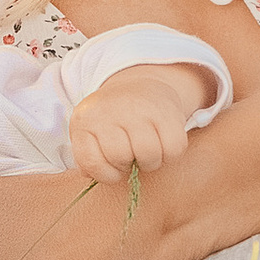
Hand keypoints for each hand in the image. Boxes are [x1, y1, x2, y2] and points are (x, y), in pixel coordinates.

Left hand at [67, 60, 213, 184]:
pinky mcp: (167, 110)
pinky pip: (174, 148)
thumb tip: (90, 174)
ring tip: (146, 153)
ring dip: (150, 162)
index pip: (92, 161)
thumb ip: (85, 158)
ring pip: (148, 153)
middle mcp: (110, 109)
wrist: (139, 85)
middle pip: (120, 157)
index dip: (105, 174)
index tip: (112, 165)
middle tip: (131, 156)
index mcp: (85, 119)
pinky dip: (170, 155)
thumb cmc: (110, 120)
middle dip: (128, 166)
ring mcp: (139, 107)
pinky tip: (162, 145)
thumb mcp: (88, 133)